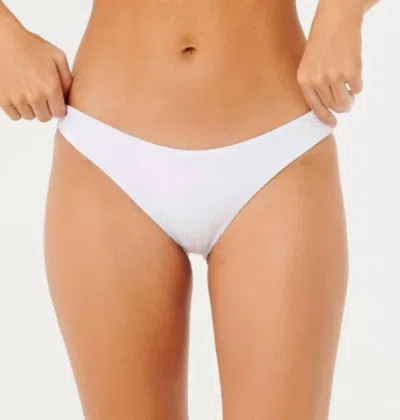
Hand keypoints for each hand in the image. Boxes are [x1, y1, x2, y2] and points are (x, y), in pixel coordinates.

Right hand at [0, 20, 71, 121]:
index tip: (54, 100)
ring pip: (30, 117)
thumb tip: (69, 97)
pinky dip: (17, 109)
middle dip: (46, 109)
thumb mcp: (58, 57)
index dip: (58, 107)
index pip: (60, 113)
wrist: (3, 39)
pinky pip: (15, 116)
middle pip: (45, 117)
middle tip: (41, 96)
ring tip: (29, 93)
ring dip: (31, 109)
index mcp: (50, 87)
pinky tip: (19, 96)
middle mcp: (35, 96)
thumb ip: (67, 79)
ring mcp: (18, 99)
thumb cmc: (30, 46)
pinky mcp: (3, 100)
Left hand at [297, 2, 363, 126]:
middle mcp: (317, 81)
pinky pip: (358, 89)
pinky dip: (358, 84)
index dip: (325, 118)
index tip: (332, 123)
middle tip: (345, 99)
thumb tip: (331, 110)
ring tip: (348, 88)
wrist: (335, 20)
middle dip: (341, 105)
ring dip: (350, 98)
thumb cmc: (322, 44)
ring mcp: (334, 77)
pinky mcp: (351, 72)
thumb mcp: (309, 66)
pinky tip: (353, 71)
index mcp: (303, 81)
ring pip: (345, 101)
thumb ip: (315, 87)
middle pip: (333, 105)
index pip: (315, 108)